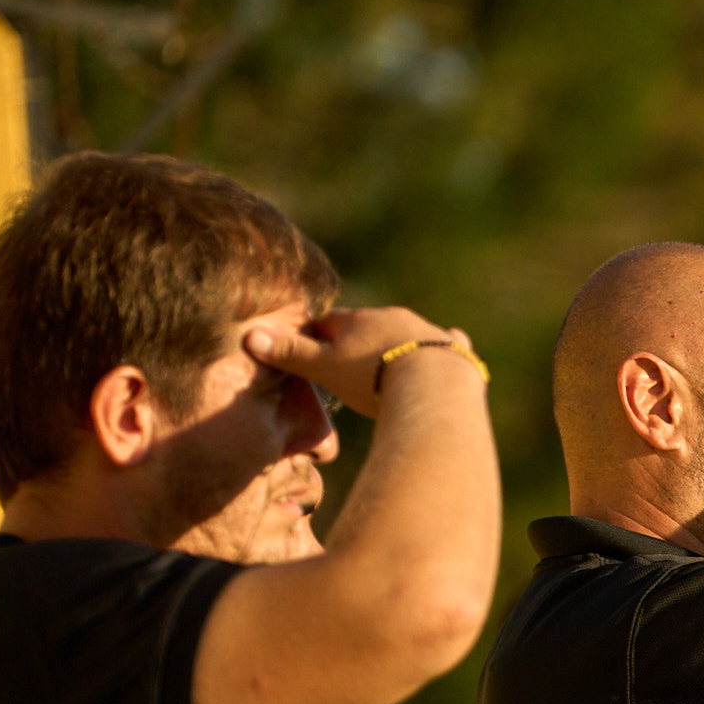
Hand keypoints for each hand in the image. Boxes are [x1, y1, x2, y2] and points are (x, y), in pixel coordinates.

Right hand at [246, 307, 475, 416]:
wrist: (433, 385)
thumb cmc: (372, 378)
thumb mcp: (325, 369)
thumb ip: (291, 354)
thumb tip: (249, 336)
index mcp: (358, 320)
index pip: (330, 322)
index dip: (318, 335)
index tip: (312, 346)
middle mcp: (394, 317)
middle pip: (369, 325)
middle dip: (359, 339)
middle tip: (351, 358)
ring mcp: (426, 331)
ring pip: (407, 332)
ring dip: (398, 344)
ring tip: (391, 362)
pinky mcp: (455, 349)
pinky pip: (447, 343)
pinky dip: (442, 348)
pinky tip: (445, 355)